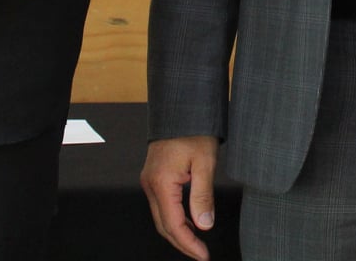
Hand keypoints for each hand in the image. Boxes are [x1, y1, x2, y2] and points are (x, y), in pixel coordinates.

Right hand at [142, 135, 218, 260]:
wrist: (181, 109)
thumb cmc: (194, 130)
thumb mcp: (205, 163)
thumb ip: (203, 196)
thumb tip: (204, 225)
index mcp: (161, 183)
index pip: (173, 225)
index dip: (189, 243)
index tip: (204, 255)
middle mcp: (150, 184)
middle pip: (163, 225)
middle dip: (182, 243)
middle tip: (201, 254)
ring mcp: (150, 181)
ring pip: (161, 217)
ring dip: (178, 232)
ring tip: (197, 243)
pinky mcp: (154, 177)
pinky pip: (162, 205)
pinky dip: (175, 218)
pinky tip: (189, 221)